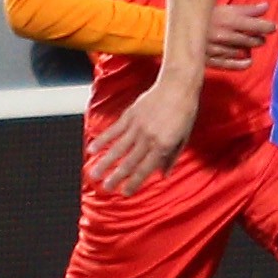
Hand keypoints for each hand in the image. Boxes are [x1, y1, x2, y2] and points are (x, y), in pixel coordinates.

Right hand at [87, 76, 198, 193]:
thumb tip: (163, 175)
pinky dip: (102, 140)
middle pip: (129, 162)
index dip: (134, 182)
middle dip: (116, 177)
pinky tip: (92, 149)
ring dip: (105, 162)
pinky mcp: (130, 114)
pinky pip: (114, 130)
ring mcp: (137, 126)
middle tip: (106, 188)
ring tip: (94, 174)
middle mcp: (148, 138)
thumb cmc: (184, 112)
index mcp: (163, 145)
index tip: (125, 193)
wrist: (177, 85)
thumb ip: (172, 157)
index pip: (146, 169)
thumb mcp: (184, 137)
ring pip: (118, 148)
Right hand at [207, 2, 274, 69]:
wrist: (176, 28)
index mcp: (228, 19)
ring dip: (249, 48)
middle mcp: (225, 35)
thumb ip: (247, 9)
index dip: (267, 27)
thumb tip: (267, 6)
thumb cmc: (203, 16)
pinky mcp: (211, 60)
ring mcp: (218, 49)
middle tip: (260, 37)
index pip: (256, 25)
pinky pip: (231, 65)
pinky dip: (243, 64)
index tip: (272, 27)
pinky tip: (248, 61)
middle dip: (259, 39)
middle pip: (251, 40)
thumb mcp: (225, 8)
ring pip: (242, 51)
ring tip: (249, 44)